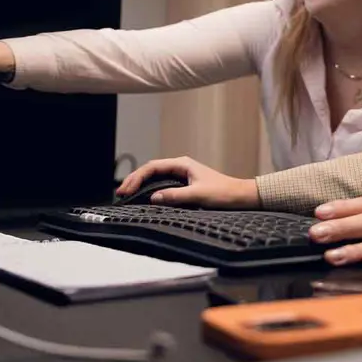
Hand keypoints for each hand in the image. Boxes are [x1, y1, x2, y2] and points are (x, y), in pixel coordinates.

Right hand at [116, 157, 259, 208]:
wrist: (241, 196)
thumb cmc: (223, 193)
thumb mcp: (198, 196)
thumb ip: (175, 196)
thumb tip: (153, 197)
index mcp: (182, 164)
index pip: (152, 167)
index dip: (136, 177)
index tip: (125, 190)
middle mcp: (181, 167)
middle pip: (151, 170)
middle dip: (134, 180)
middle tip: (120, 193)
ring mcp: (182, 175)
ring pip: (155, 177)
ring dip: (141, 184)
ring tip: (127, 194)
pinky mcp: (185, 185)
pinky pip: (162, 184)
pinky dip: (150, 189)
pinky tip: (143, 197)